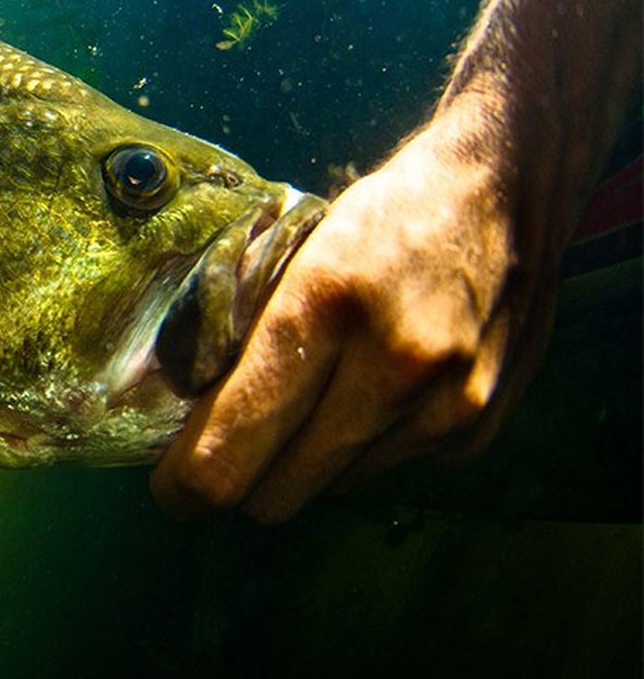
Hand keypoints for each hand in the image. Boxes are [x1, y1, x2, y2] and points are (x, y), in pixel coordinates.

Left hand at [151, 105, 553, 522]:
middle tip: (228, 443)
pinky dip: (365, 444)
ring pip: (329, 489)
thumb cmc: (381, 213)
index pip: (230, 448)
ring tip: (318, 390)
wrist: (508, 184)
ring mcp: (445, 407)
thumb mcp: (292, 252)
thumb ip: (239, 335)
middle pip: (274, 494)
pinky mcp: (479, 429)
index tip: (171, 483)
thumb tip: (180, 419)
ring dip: (308, 458)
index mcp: (322, 306)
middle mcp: (392, 368)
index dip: (186, 484)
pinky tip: (378, 384)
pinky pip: (386, 473)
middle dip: (242, 478)